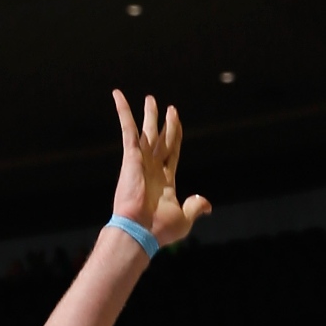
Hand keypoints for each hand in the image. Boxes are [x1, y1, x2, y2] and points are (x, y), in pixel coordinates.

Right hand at [111, 90, 210, 251]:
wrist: (140, 231)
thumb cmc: (160, 229)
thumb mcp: (184, 218)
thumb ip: (195, 206)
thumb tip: (207, 205)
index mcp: (165, 180)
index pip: (172, 151)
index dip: (176, 135)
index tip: (176, 121)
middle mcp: (152, 168)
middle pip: (160, 139)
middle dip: (164, 123)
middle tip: (166, 107)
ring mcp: (141, 161)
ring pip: (146, 132)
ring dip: (148, 115)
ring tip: (150, 99)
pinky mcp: (130, 156)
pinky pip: (128, 129)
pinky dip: (123, 111)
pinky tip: (118, 95)